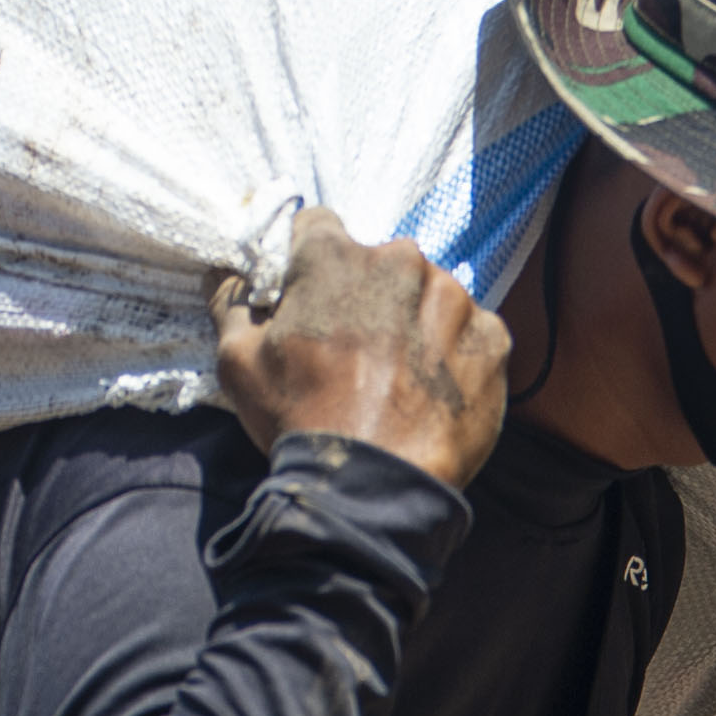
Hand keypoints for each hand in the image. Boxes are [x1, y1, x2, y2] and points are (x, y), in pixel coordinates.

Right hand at [210, 208, 508, 493]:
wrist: (374, 487)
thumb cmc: (300, 420)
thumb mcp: (237, 362)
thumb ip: (230, 303)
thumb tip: (223, 273)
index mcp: (335, 256)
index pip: (316, 227)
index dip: (306, 263)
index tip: (306, 295)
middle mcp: (401, 260)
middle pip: (378, 264)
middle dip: (364, 297)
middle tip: (351, 353)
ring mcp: (454, 298)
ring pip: (428, 296)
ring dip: (412, 324)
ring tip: (394, 380)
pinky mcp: (492, 339)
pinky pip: (470, 334)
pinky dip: (453, 357)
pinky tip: (429, 394)